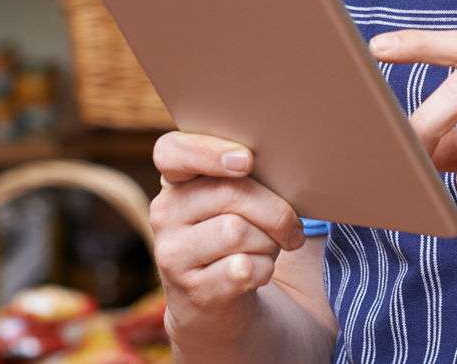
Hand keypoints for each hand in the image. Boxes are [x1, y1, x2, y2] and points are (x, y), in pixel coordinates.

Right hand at [149, 132, 306, 349]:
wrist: (212, 306)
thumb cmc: (231, 237)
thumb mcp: (231, 202)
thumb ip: (242, 178)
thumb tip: (286, 172)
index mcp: (174, 181)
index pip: (171, 151)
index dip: (208, 151)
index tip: (247, 160)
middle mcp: (165, 214)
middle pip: (230, 192)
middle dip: (274, 209)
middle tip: (291, 225)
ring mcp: (173, 255)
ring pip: (238, 231)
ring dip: (269, 241)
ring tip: (269, 248)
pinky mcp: (193, 291)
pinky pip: (244, 268)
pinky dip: (264, 269)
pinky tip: (259, 272)